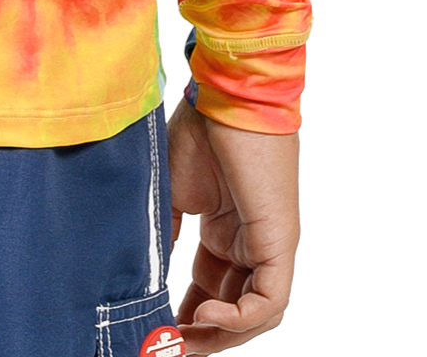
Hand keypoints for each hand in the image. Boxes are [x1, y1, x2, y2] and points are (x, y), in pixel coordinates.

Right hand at [167, 96, 298, 352]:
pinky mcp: (280, 243)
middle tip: (164, 348)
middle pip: (232, 310)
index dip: (185, 317)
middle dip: (199, 336)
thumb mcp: (171, 191)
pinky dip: (239, 319)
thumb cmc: (199, 129)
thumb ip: (166, 232)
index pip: (211, 291)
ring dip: (218, 335)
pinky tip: (204, 316)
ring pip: (254, 314)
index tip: (154, 329)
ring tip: (180, 342)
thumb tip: (146, 270)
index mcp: (227, 231)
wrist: (225, 95)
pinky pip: (269, 301)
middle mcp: (251, 244)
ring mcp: (268, 245)